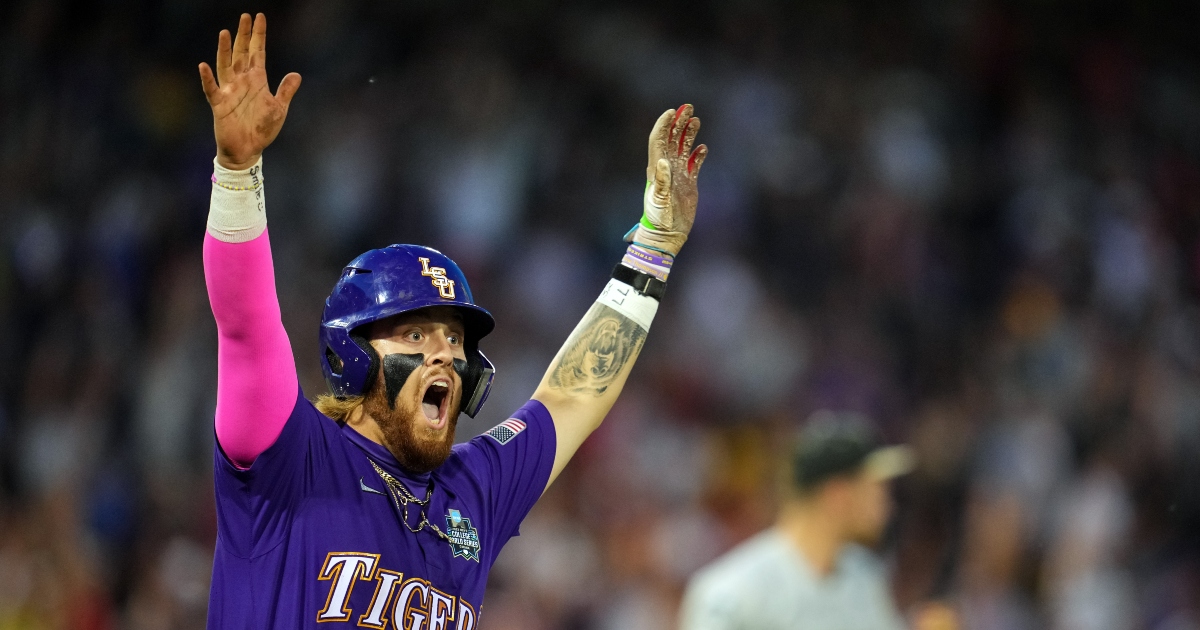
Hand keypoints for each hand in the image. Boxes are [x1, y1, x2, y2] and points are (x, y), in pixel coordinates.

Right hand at [198, 13, 300, 169]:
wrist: (248, 150)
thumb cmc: (262, 129)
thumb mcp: (278, 109)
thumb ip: (285, 91)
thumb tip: (296, 74)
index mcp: (257, 80)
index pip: (259, 52)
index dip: (259, 36)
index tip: (260, 17)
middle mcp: (242, 81)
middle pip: (242, 53)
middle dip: (244, 35)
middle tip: (245, 16)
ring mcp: (229, 91)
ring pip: (226, 65)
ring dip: (225, 50)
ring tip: (225, 33)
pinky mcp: (219, 104)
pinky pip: (212, 89)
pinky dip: (207, 78)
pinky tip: (203, 66)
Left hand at [627, 104, 707, 256]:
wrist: (667, 234)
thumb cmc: (658, 219)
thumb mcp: (658, 200)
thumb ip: (661, 181)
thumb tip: (664, 162)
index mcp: (656, 169)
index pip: (658, 140)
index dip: (664, 125)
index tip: (672, 111)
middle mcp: (666, 168)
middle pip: (672, 139)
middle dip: (678, 122)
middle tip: (688, 107)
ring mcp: (678, 174)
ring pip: (683, 148)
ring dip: (688, 134)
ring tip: (696, 120)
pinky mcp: (688, 183)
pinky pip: (694, 164)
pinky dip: (698, 155)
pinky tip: (703, 148)